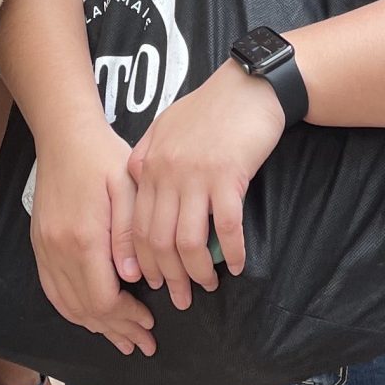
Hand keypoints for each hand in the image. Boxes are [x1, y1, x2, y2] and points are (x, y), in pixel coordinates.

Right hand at [26, 123, 154, 356]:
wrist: (63, 135)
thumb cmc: (103, 157)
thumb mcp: (127, 187)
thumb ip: (130, 234)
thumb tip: (133, 278)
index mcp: (84, 238)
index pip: (104, 299)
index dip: (127, 318)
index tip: (150, 324)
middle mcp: (58, 249)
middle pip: (86, 309)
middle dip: (117, 331)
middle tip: (143, 344)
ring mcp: (44, 248)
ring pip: (67, 305)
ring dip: (95, 327)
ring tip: (121, 340)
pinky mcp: (38, 244)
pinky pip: (52, 290)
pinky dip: (72, 310)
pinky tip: (89, 317)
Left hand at [124, 61, 284, 309]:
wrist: (248, 86)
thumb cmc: (209, 108)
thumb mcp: (165, 126)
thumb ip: (146, 157)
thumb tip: (137, 191)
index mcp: (148, 163)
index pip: (136, 225)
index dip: (143, 260)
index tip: (153, 282)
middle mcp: (166, 172)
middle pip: (158, 240)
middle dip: (168, 276)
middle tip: (180, 298)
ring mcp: (196, 175)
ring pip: (188, 240)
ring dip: (198, 271)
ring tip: (208, 286)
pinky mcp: (228, 176)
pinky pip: (227, 227)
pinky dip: (232, 252)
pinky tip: (239, 265)